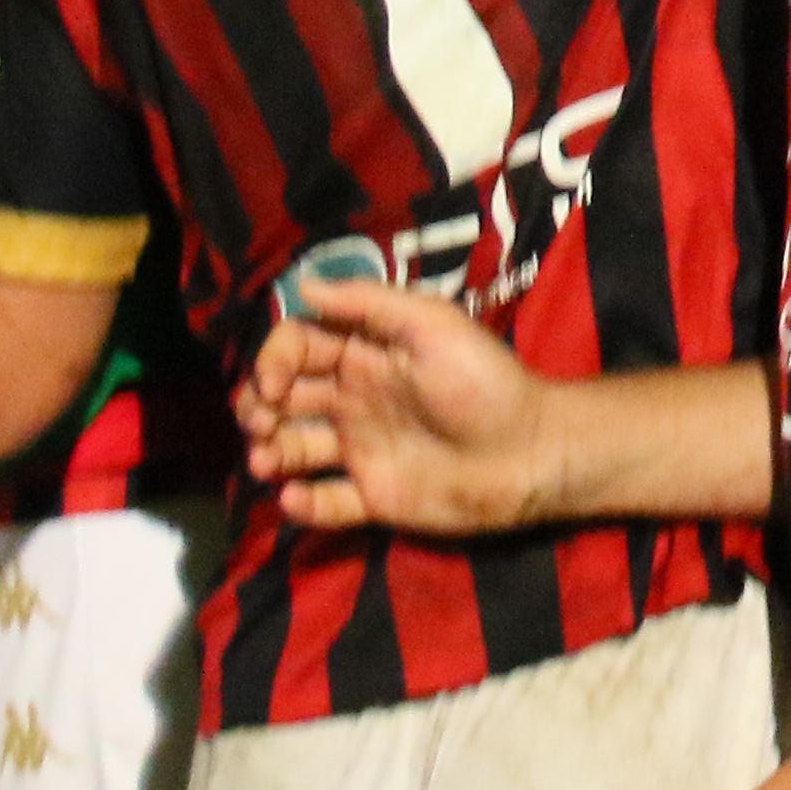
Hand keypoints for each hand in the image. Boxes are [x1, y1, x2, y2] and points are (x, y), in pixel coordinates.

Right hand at [245, 279, 564, 534]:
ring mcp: (362, 450)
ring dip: (269, 454)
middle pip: (284, 399)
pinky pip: (326, 503)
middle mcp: (355, 400)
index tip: (273, 384)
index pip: (298, 348)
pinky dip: (302, 504)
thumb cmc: (485, 381)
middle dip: (258, 407)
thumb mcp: (432, 325)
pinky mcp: (375, 497)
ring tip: (266, 463)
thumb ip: (369, 303)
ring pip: (294, 450)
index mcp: (365, 354)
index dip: (274, 361)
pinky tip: (295, 497)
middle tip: (260, 424)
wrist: (532, 451)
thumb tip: (301, 285)